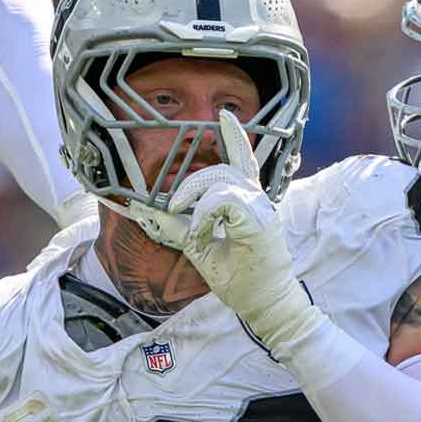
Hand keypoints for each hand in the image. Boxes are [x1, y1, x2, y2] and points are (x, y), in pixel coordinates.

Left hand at [169, 111, 313, 347]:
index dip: (235, 137)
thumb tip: (156, 215)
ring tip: (192, 227)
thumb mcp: (203, 250)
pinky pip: (223, 200)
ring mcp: (261, 208)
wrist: (264, 305)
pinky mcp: (259, 220)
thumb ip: (183, 229)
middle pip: (221, 170)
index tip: (224, 116)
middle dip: (190, 184)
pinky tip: (204, 233)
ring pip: (221, 181)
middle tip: (172, 207)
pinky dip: (205, 215)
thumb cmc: (243, 280)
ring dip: (196, 200)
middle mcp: (258, 200)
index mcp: (250, 203)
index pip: (244, 161)